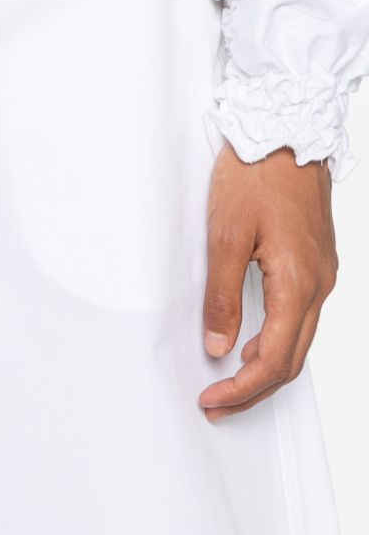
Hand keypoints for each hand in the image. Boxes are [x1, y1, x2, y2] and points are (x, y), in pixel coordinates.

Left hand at [199, 143, 336, 421]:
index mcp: (298, 283)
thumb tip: (220, 345)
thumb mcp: (224, 234)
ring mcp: (322, 274)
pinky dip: (277, 340)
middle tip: (216, 404)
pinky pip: (302, 316)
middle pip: (292, 359)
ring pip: (299, 339)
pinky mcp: (316, 262)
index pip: (274, 360)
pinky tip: (252, 342)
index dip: (242, 390)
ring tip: (228, 382)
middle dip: (254, 390)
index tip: (211, 400)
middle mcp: (319, 285)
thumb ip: (223, 294)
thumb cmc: (256, 173)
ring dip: (266, 367)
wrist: (286, 130)